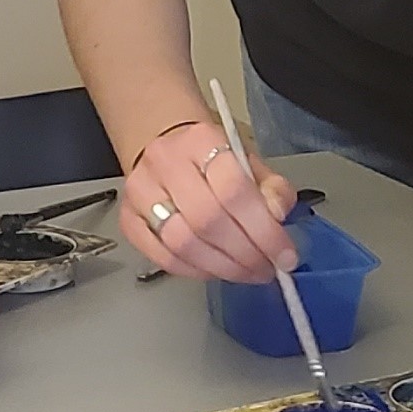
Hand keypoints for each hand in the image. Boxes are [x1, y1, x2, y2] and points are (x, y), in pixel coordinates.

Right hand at [119, 119, 296, 281]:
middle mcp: (165, 161)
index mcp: (201, 139)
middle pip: (207, 220)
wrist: (170, 152)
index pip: (234, 190)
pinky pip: (163, 258)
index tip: (284, 255)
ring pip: (183, 243)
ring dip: (222, 267)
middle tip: (266, 268)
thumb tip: (276, 214)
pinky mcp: (128, 219)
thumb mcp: (250, 163)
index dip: (264, 230)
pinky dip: (195, 271)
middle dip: (244, 254)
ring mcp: (140, 191)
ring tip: (246, 272)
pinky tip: (216, 270)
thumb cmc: (212, 161)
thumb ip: (272, 188)